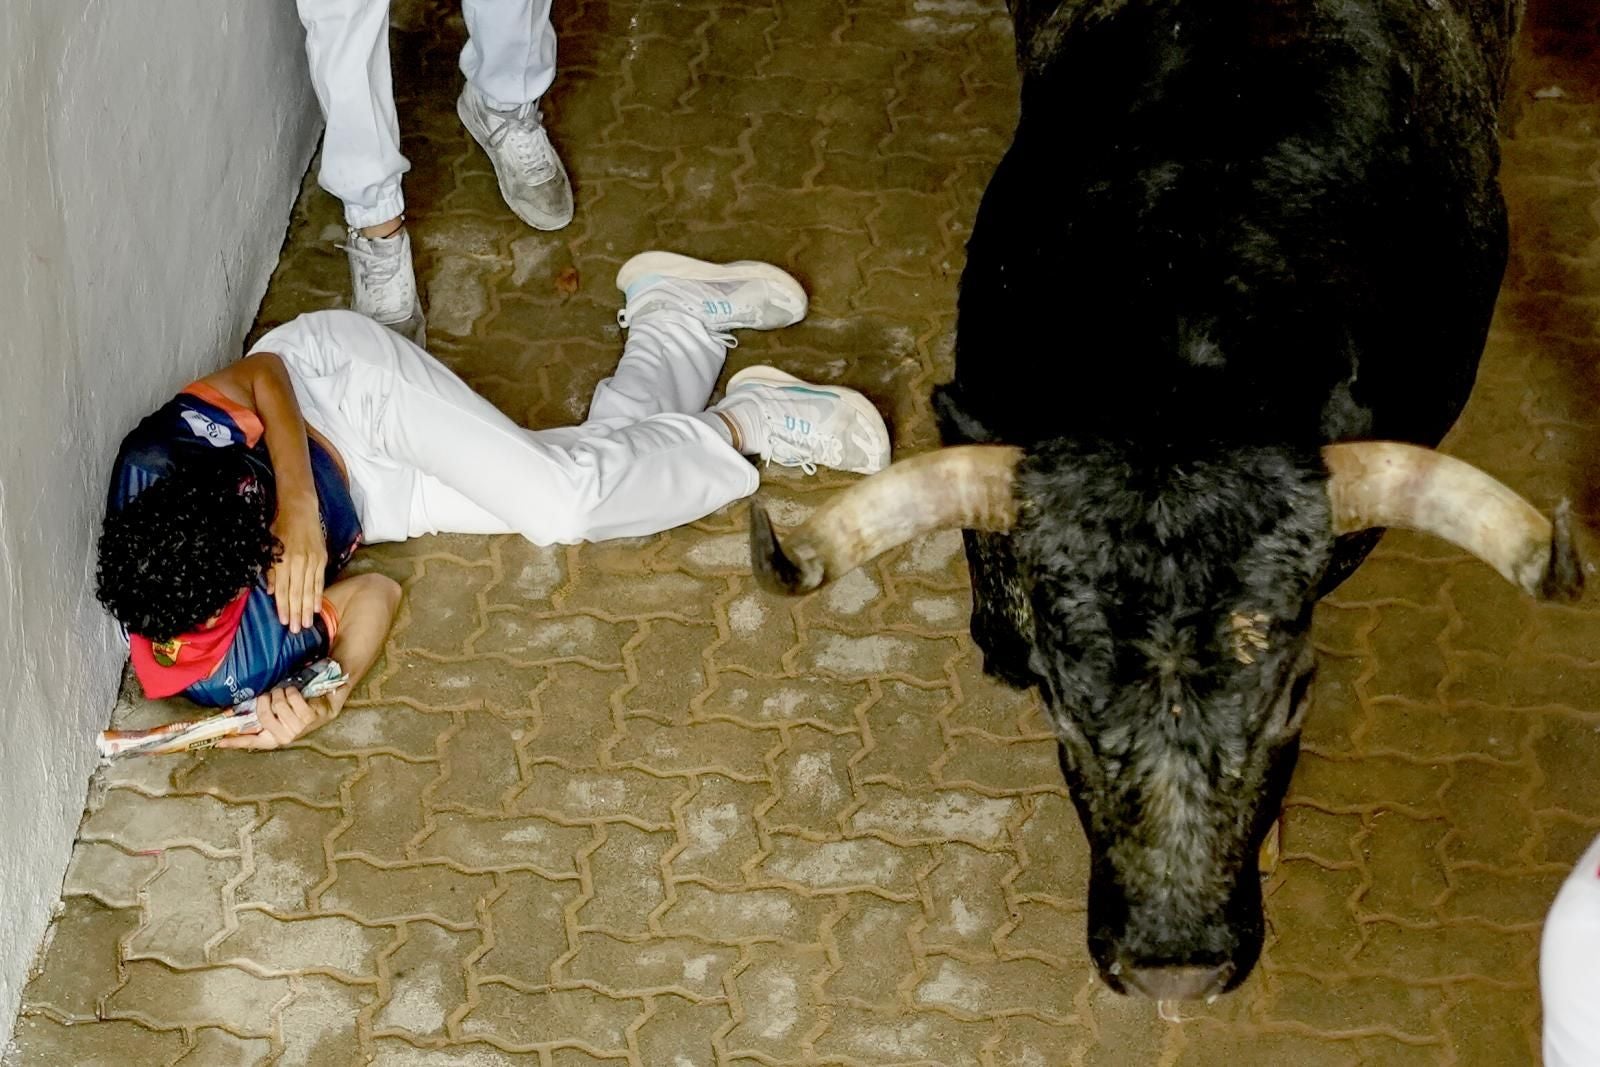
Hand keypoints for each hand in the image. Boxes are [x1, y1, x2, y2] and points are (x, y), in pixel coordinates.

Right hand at [214, 687, 331, 749]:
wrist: (326, 706)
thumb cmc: (298, 710)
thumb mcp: (280, 715)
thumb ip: (262, 716)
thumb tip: (235, 712)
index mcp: (274, 738)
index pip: (251, 742)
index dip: (234, 742)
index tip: (218, 742)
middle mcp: (285, 737)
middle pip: (263, 715)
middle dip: (265, 699)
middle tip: (270, 694)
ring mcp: (297, 728)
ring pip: (278, 704)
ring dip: (280, 692)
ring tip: (286, 693)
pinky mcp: (309, 717)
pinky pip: (291, 697)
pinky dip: (292, 690)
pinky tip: (296, 692)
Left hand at [268, 496, 327, 633]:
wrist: (300, 508)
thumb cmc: (280, 527)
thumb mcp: (268, 546)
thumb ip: (271, 569)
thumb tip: (271, 591)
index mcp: (284, 560)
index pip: (283, 589)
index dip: (283, 607)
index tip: (285, 622)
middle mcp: (299, 562)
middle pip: (298, 592)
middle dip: (297, 613)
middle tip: (298, 630)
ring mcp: (312, 560)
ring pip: (310, 589)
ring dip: (308, 608)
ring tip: (308, 624)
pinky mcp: (321, 558)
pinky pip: (319, 580)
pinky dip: (318, 594)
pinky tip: (317, 607)